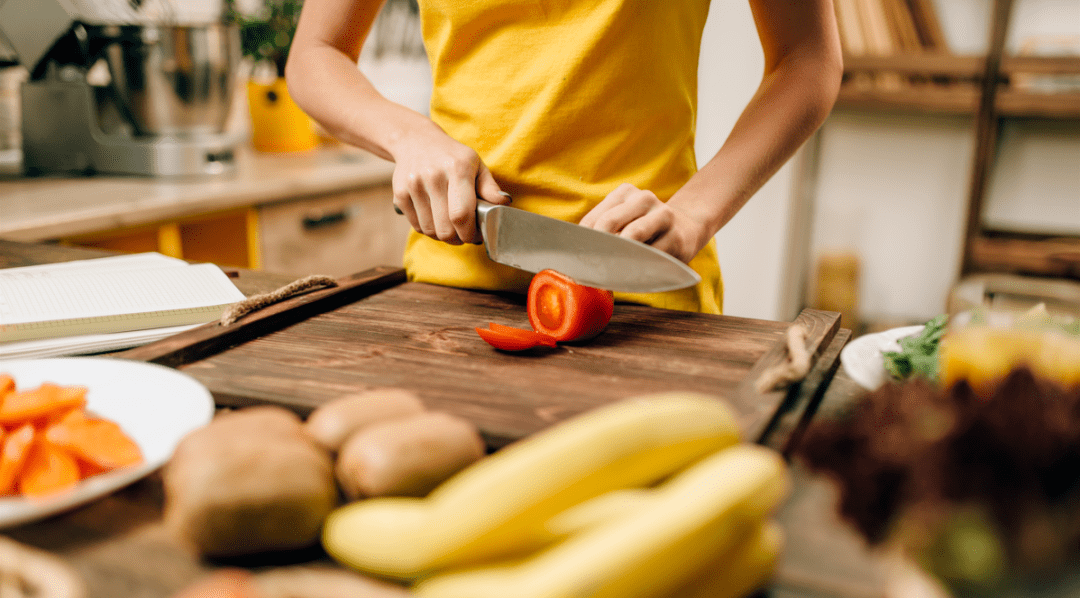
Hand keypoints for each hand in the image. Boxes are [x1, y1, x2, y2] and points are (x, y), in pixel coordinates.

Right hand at [389, 126, 508, 244]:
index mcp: (457, 168)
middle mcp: (433, 176)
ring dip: (442, 236)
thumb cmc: (452, 156)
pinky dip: (428, 228)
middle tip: (464, 234)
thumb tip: (503, 203)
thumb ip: (490, 186)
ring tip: (450, 226)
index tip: (475, 236)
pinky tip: (435, 218)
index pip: (461, 215)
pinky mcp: (399, 193)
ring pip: (430, 230)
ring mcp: (414, 185)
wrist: (416, 141)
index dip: (469, 233)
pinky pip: (416, 225)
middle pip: (445, 228)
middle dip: (458, 238)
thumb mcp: (476, 164)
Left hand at [579, 183, 708, 263]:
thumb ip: (602, 232)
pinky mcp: (677, 237)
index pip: (593, 219)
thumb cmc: (644, 229)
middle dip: (596, 246)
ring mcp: (663, 215)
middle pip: (609, 222)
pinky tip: (633, 274)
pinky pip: (652, 254)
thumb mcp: (625, 221)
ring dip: (618, 255)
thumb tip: (575, 253)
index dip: (581, 242)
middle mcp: (644, 199)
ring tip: (609, 270)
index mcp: (625, 193)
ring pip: (633, 234)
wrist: (686, 228)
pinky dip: (639, 266)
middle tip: (588, 267)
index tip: (574, 260)